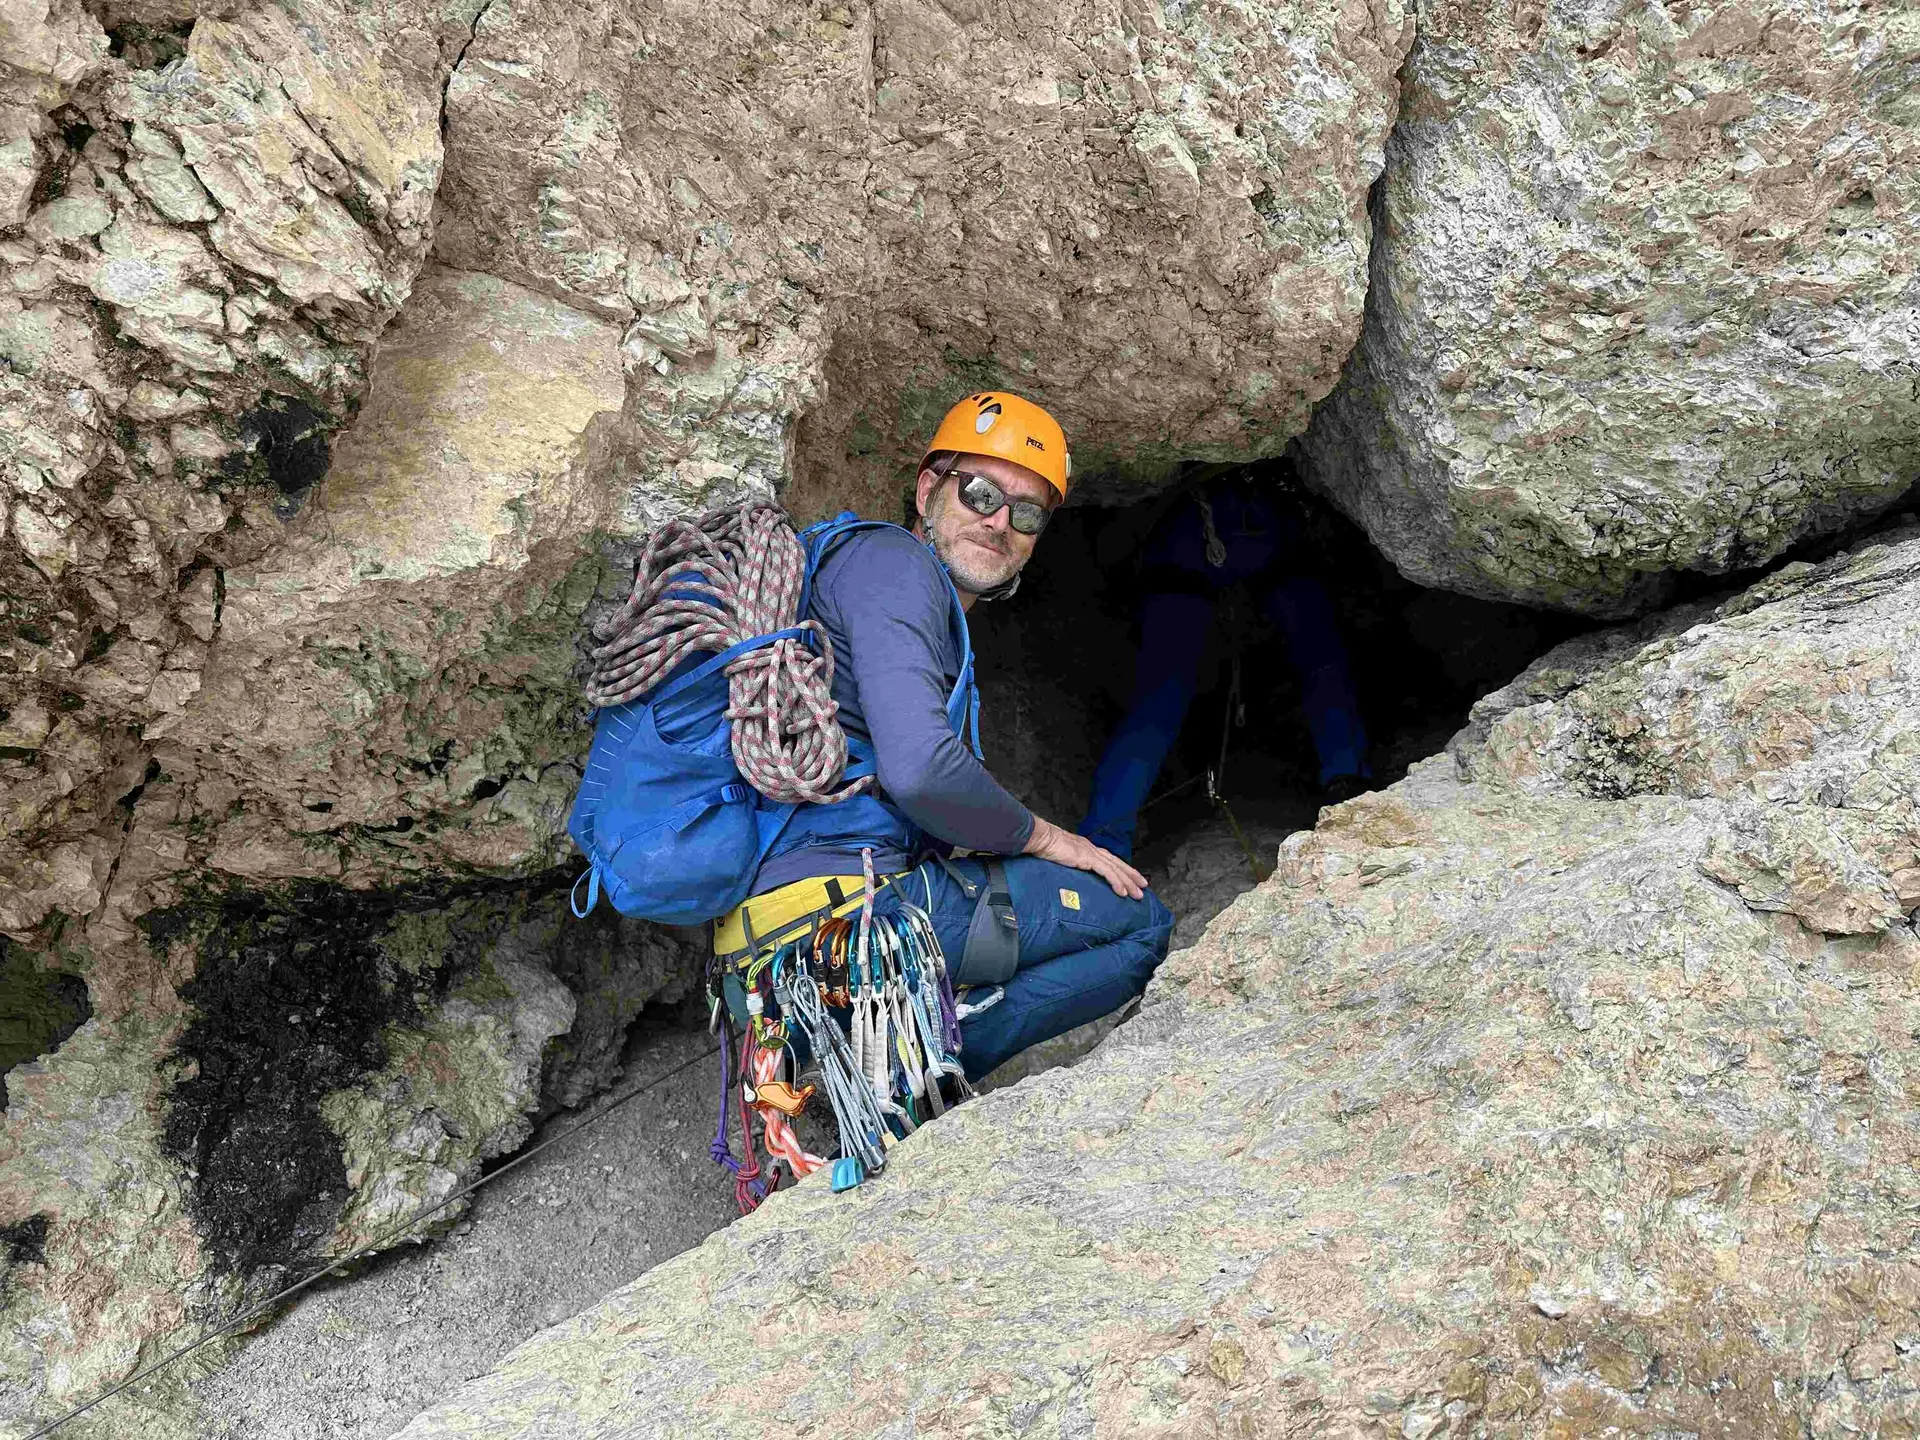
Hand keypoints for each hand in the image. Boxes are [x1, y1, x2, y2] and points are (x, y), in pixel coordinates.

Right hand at [1022, 816, 1147, 899]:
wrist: (1041, 838)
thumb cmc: (1046, 847)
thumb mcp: (1062, 857)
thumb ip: (1070, 863)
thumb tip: (1073, 873)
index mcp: (1087, 848)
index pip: (1110, 860)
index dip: (1122, 869)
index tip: (1131, 878)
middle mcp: (1093, 849)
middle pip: (1118, 864)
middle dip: (1132, 876)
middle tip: (1144, 886)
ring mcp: (1091, 853)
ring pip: (1116, 869)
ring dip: (1129, 882)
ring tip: (1138, 894)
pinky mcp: (1088, 858)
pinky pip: (1107, 872)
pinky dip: (1116, 882)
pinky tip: (1123, 892)